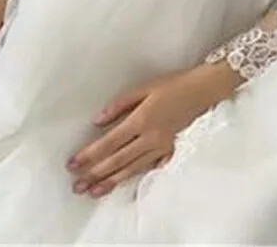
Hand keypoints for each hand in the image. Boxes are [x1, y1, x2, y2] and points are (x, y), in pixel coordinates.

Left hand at [66, 64, 233, 197]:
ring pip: (132, 168)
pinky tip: (123, 184)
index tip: (73, 164)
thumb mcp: (145, 87)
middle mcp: (150, 137)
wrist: (203, 90)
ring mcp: (161, 146)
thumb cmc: (174, 84)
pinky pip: (148, 167)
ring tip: (93, 191)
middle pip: (118, 160)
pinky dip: (134, 177)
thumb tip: (98, 121)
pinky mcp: (169, 150)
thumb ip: (120, 105)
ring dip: (110, 181)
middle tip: (77, 185)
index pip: (110, 142)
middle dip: (95, 174)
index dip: (90, 155)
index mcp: (142, 119)